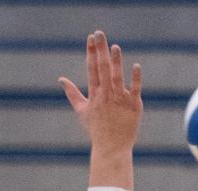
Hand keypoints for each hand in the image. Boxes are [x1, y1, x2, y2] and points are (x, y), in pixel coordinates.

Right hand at [59, 31, 142, 155]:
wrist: (111, 149)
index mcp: (95, 95)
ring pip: (117, 78)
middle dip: (101, 50)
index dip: (91, 52)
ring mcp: (120, 101)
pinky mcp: (134, 107)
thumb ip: (72, 94)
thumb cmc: (96, 131)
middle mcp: (106, 96)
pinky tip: (136, 66)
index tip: (91, 38)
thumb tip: (61, 79)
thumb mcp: (81, 111)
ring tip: (115, 47)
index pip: (92, 69)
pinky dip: (135, 79)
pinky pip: (135, 91)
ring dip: (116, 62)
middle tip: (100, 33)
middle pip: (103, 69)